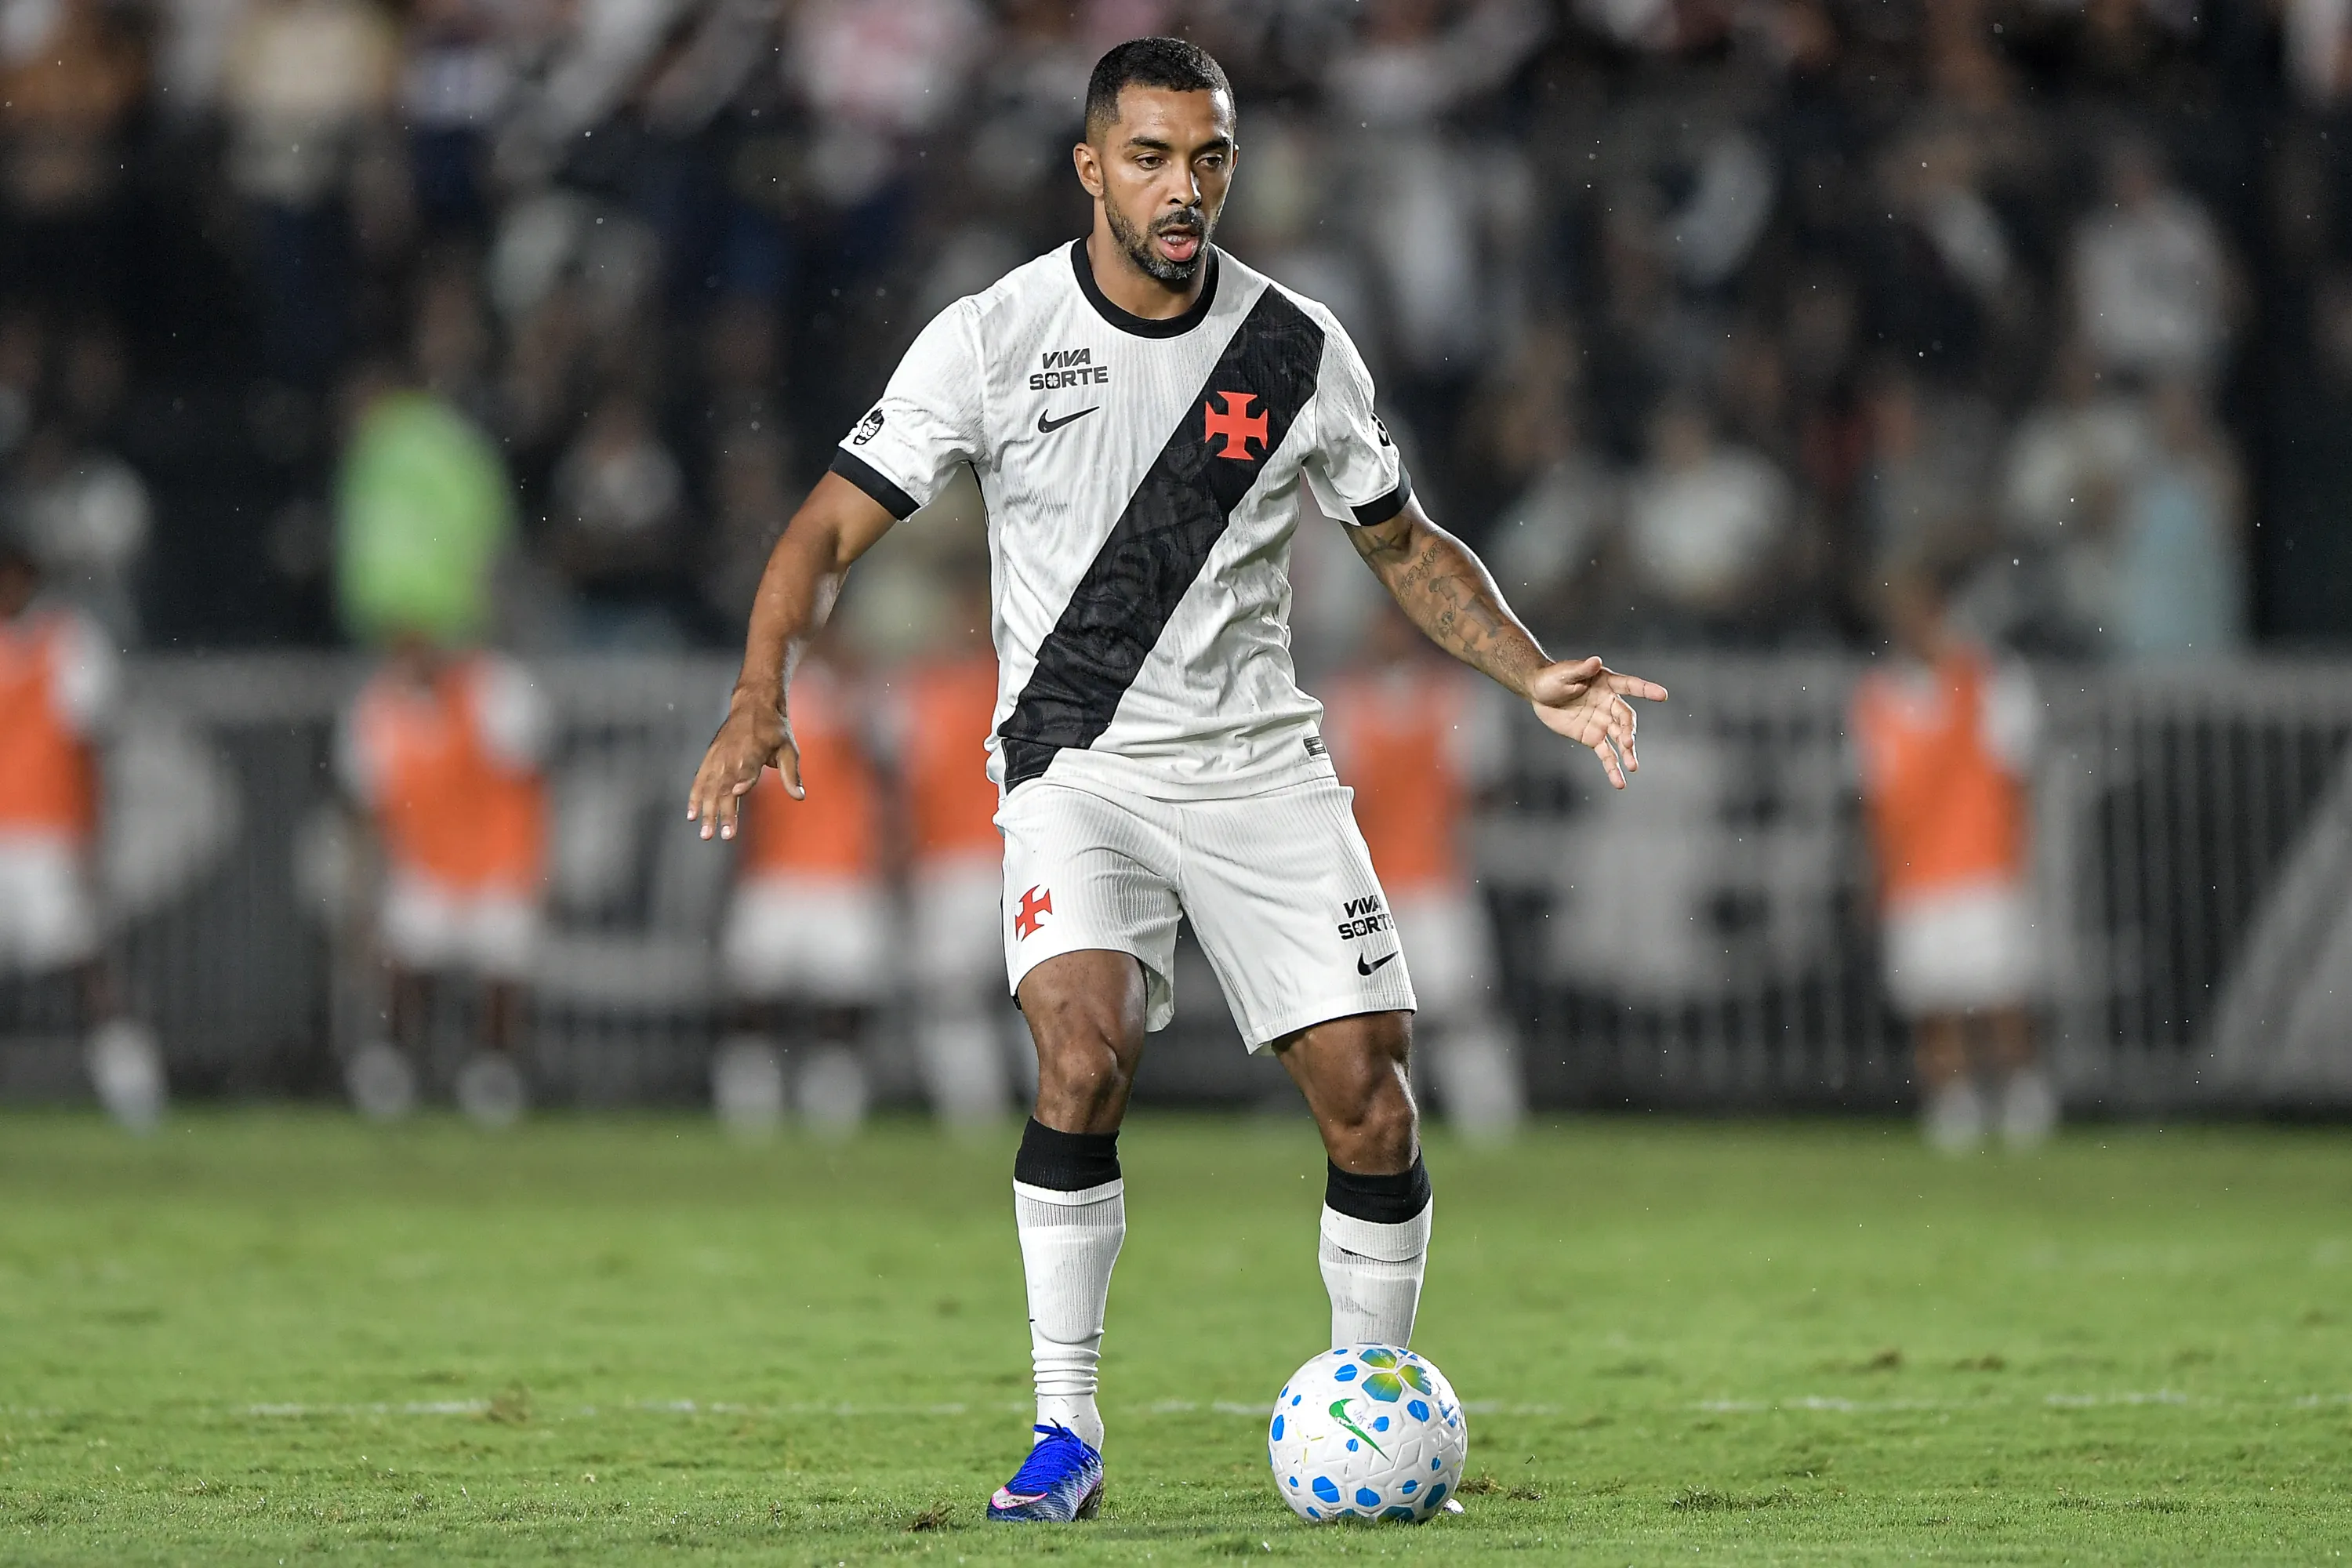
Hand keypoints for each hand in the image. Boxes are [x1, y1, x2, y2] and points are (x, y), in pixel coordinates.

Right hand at [687, 691, 797, 840]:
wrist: (752, 703)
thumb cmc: (775, 728)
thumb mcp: (788, 747)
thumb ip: (791, 773)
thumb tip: (799, 796)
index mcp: (753, 750)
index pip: (747, 769)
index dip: (743, 780)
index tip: (738, 792)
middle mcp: (732, 756)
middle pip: (727, 787)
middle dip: (724, 812)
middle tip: (725, 836)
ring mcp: (718, 757)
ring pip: (710, 788)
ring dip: (707, 811)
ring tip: (705, 833)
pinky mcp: (710, 758)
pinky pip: (700, 780)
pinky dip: (695, 797)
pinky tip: (692, 815)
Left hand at [1527, 657, 1668, 789]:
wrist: (1538, 694)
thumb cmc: (1552, 677)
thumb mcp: (1564, 672)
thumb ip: (1581, 669)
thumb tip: (1596, 661)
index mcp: (1607, 684)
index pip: (1631, 686)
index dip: (1646, 689)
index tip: (1662, 695)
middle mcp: (1610, 703)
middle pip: (1625, 718)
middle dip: (1628, 730)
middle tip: (1628, 742)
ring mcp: (1603, 722)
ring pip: (1620, 739)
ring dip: (1627, 752)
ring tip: (1632, 767)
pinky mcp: (1593, 737)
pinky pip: (1606, 754)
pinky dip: (1612, 768)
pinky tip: (1619, 782)